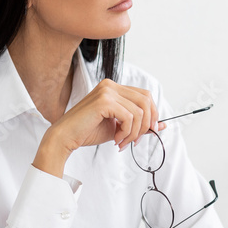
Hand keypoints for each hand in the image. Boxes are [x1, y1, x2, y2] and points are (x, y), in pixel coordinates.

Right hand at [33, 79, 164, 177]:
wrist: (65, 137)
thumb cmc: (88, 132)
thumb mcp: (119, 127)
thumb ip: (139, 124)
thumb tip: (162, 125)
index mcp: (114, 88)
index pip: (145, 95)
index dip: (152, 114)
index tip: (149, 131)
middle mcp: (111, 85)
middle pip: (146, 100)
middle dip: (146, 124)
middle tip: (135, 140)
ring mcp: (107, 90)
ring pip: (139, 111)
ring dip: (135, 132)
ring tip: (122, 142)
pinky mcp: (104, 101)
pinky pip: (129, 117)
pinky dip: (127, 132)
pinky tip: (116, 139)